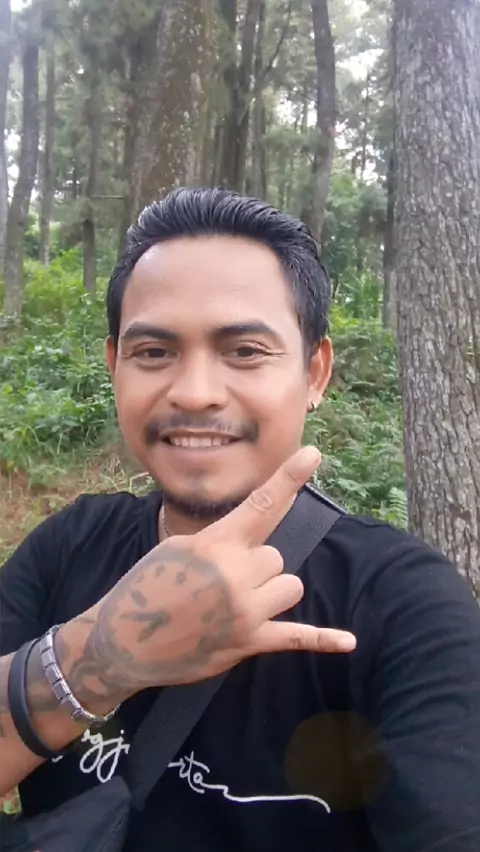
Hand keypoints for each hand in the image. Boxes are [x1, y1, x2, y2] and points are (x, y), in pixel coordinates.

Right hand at [80, 446, 355, 696]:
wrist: (123, 642)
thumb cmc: (148, 587)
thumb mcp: (179, 547)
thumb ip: (221, 539)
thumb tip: (254, 539)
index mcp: (216, 543)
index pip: (262, 504)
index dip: (290, 477)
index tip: (314, 453)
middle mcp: (236, 573)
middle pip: (276, 557)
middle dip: (255, 568)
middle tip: (219, 585)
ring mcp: (245, 610)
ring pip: (289, 586)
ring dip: (270, 593)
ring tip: (235, 606)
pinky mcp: (249, 643)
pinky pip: (297, 637)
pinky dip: (323, 640)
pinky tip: (348, 642)